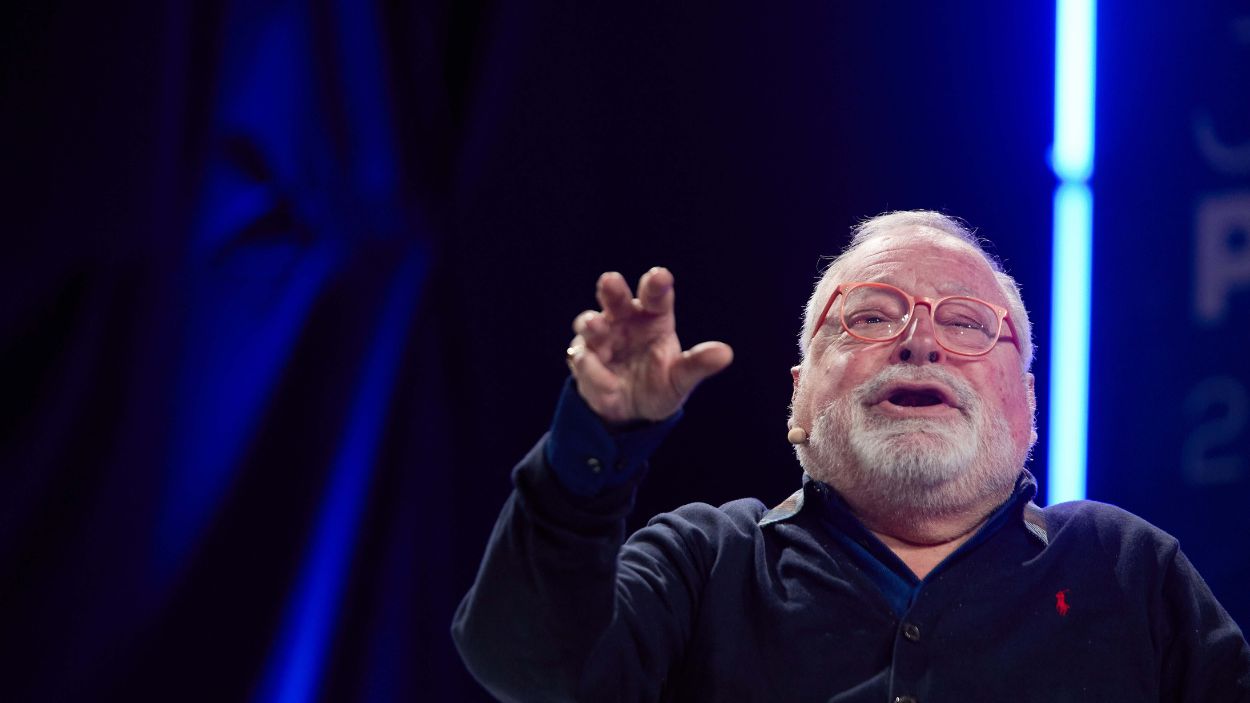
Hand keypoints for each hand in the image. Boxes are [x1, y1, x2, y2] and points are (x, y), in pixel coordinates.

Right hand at [565, 267, 733, 423]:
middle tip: (609, 281)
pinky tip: (608, 386)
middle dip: (612, 289)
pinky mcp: (583, 359)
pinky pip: (583, 360)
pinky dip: (592, 371)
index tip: (659, 276)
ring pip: (590, 324)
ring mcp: (600, 338)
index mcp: (653, 318)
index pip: (656, 296)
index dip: (656, 285)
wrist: (631, 412)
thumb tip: (725, 354)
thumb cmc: (660, 384)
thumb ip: (697, 364)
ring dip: (591, 324)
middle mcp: (624, 321)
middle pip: (615, 297)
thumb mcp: (681, 379)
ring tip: (596, 326)